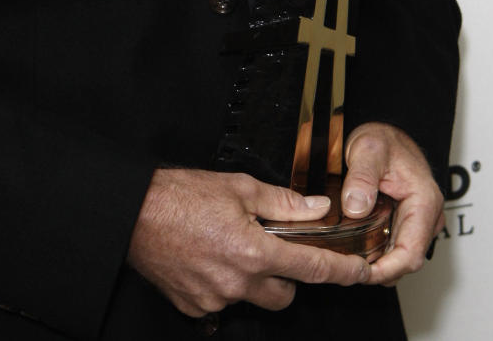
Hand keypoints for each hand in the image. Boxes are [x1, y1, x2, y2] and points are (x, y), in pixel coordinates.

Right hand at [127, 167, 369, 317]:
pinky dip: (222, 283)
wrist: (133, 212)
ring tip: (228, 246)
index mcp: (254, 251)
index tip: (360, 273)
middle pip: (285, 295)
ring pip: (252, 298)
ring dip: (251, 278)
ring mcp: (215, 299)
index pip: (312, 269)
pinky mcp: (194, 306)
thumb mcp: (238, 186)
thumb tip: (316, 207)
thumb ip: (283, 202)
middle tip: (270, 248)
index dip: (341, 272)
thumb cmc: (180, 194)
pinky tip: (207, 257)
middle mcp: (238, 282)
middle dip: (286, 276)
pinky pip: (222, 301)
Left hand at [342, 123, 444, 285]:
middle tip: (346, 268)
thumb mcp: (368, 150)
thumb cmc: (382, 138)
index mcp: (425, 201)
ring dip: (378, 264)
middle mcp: (426, 215)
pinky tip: (358, 250)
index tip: (362, 273)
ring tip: (348, 260)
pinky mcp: (406, 221)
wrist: (385, 131)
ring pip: (401, 256)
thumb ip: (362, 177)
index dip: (387, 269)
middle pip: (407, 260)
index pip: (411, 253)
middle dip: (379, 270)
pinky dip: (378, 253)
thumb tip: (356, 207)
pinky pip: (395, 245)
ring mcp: (418, 220)